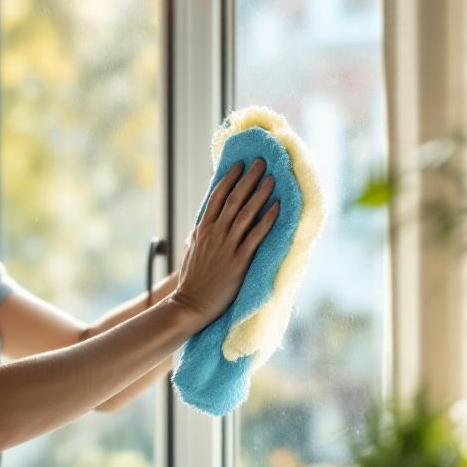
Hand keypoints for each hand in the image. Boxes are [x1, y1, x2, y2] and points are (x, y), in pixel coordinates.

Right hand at [170, 158, 278, 325]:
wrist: (190, 304)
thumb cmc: (193, 279)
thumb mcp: (193, 250)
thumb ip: (200, 234)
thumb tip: (206, 221)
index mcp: (202, 229)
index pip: (217, 197)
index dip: (229, 178)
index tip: (239, 164)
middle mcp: (215, 234)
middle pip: (234, 199)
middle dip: (248, 178)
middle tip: (261, 162)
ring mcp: (227, 247)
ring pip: (245, 213)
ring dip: (260, 193)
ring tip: (272, 178)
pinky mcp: (239, 261)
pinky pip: (255, 236)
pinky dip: (266, 220)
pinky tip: (276, 207)